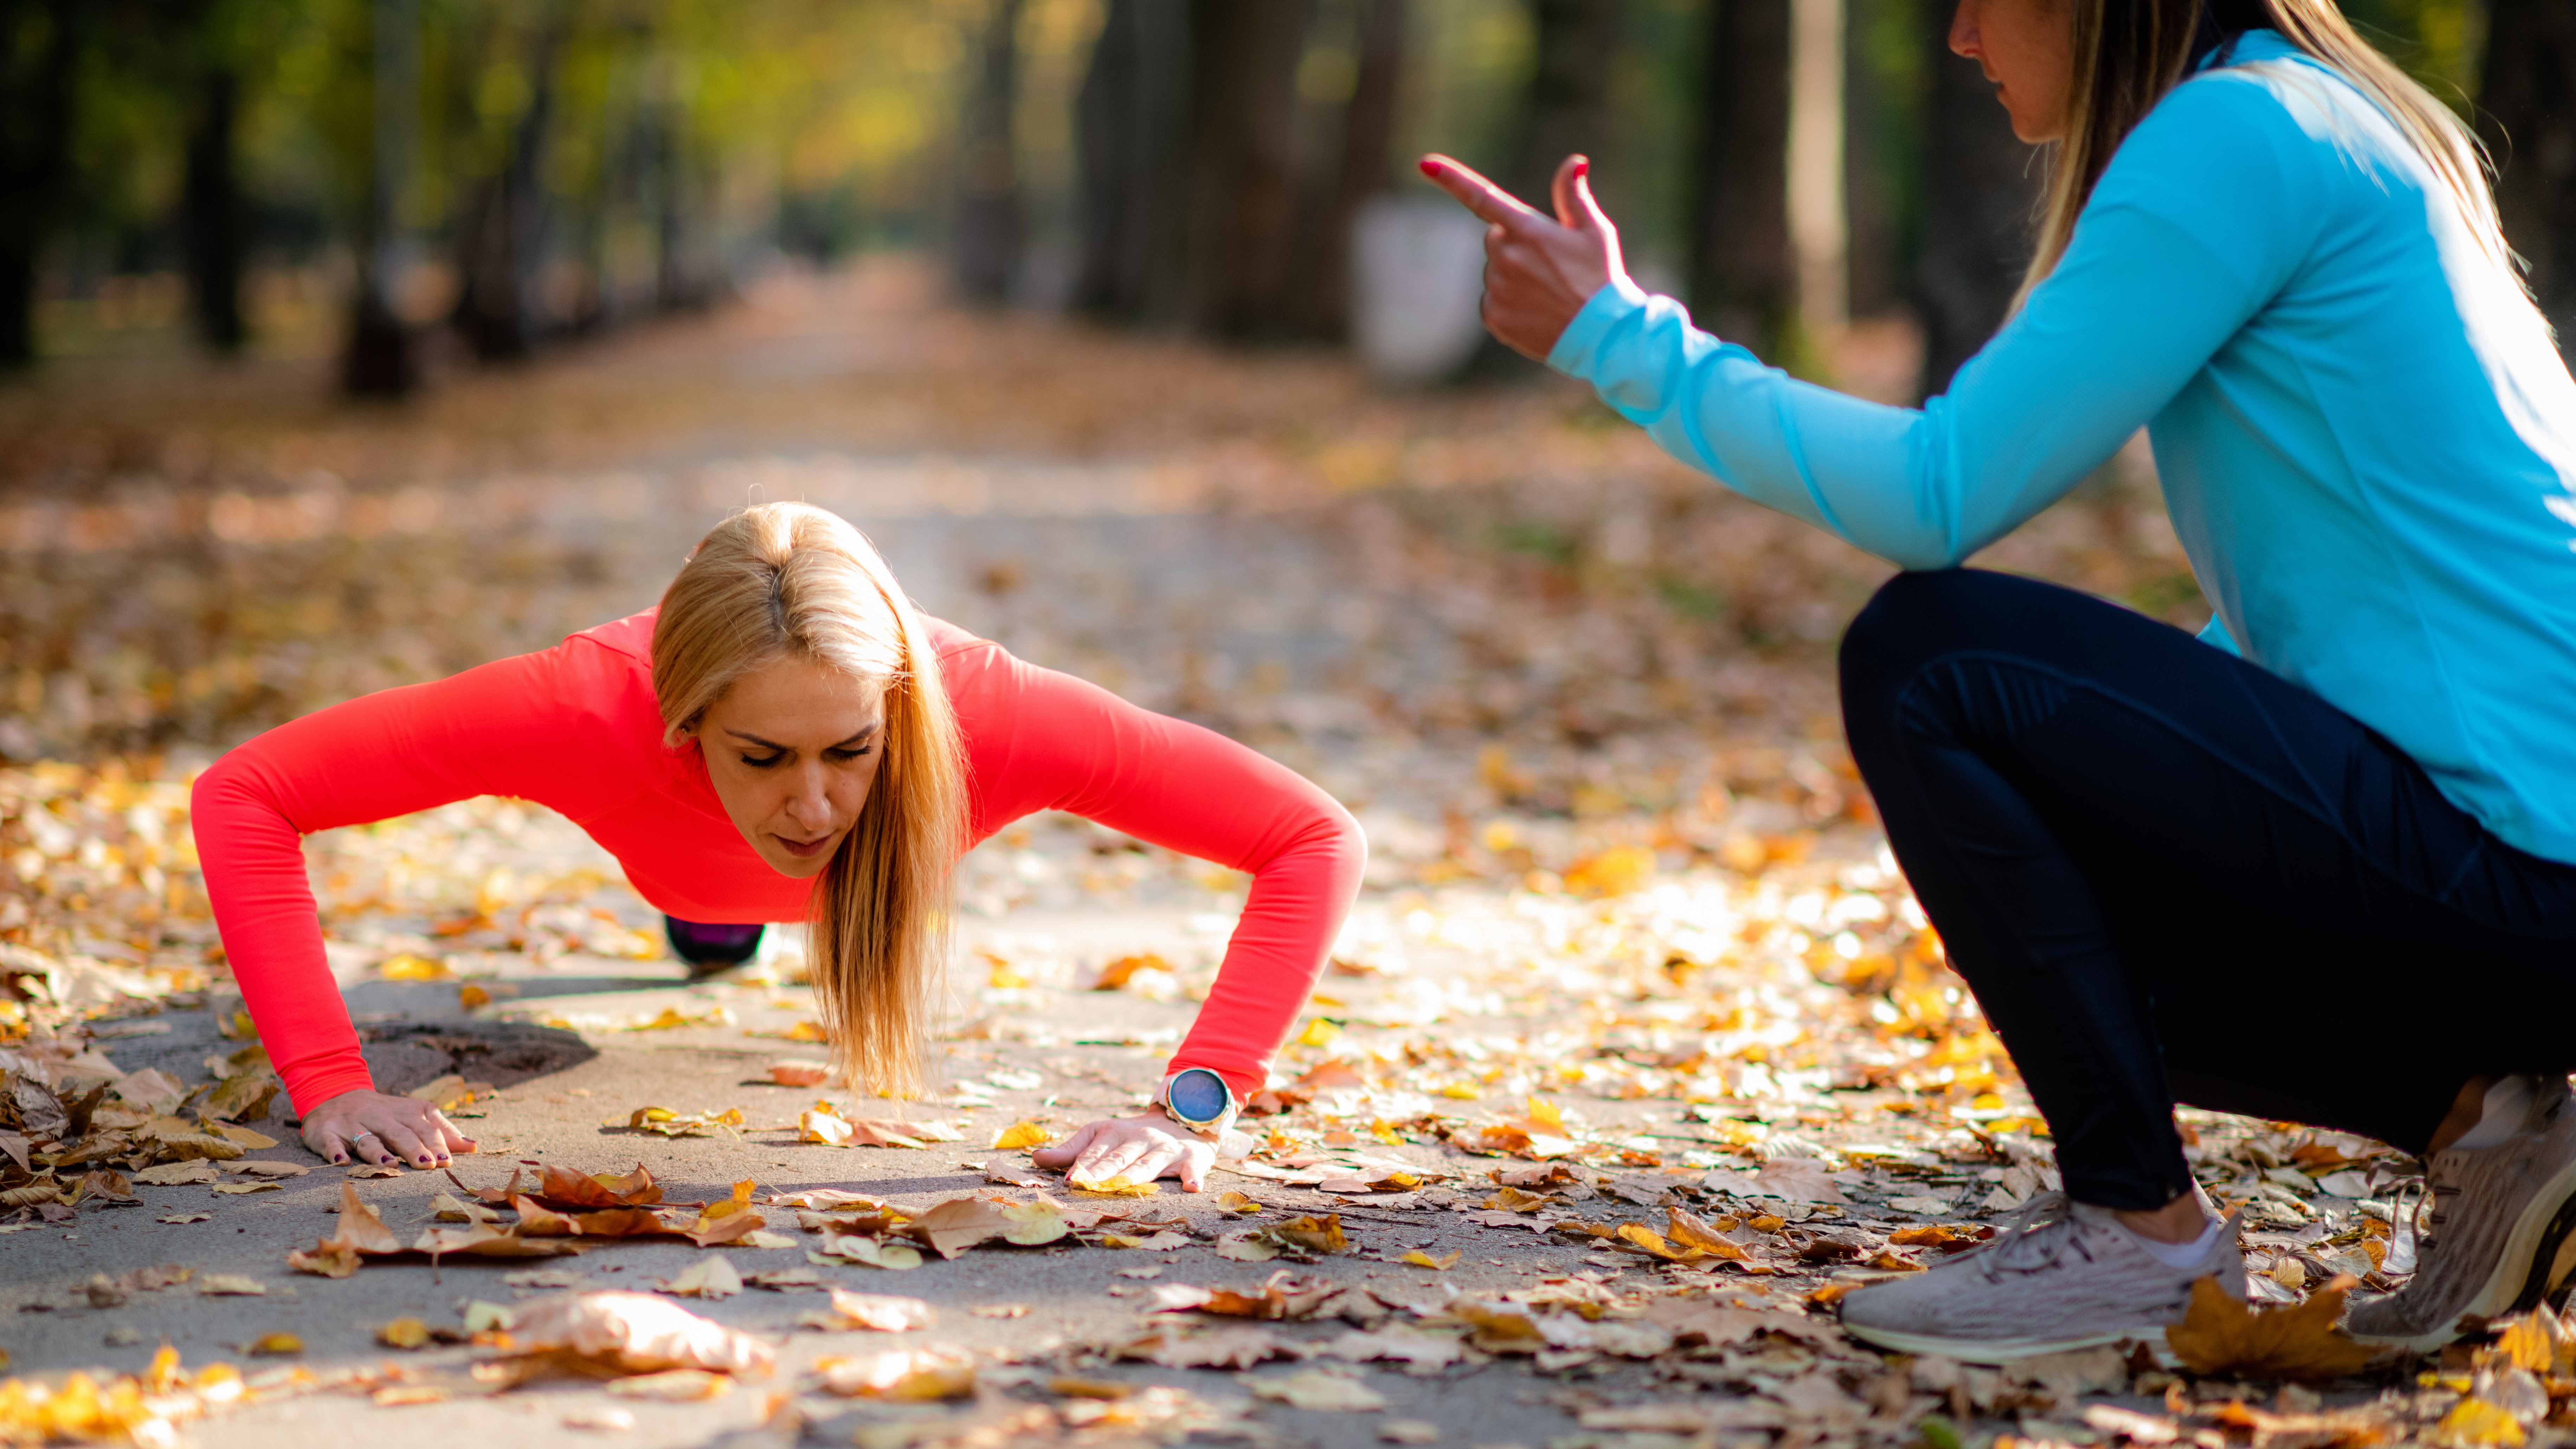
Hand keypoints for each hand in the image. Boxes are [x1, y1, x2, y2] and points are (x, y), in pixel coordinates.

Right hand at [298, 1088, 477, 1168]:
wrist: (336, 1094)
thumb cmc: (384, 1114)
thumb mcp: (413, 1117)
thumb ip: (441, 1131)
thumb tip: (473, 1146)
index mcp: (405, 1112)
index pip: (425, 1128)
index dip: (436, 1144)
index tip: (447, 1161)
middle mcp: (381, 1117)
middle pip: (400, 1133)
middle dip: (414, 1149)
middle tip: (428, 1165)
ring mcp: (353, 1124)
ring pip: (367, 1139)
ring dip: (378, 1152)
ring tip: (390, 1165)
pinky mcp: (326, 1132)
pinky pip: (329, 1142)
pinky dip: (333, 1150)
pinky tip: (339, 1161)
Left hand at [1031, 1113, 1250, 1192]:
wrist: (1183, 1120)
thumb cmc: (1132, 1137)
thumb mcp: (1101, 1135)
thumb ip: (1071, 1149)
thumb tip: (1035, 1158)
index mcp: (1114, 1132)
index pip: (1095, 1152)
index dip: (1082, 1166)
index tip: (1068, 1180)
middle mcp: (1139, 1139)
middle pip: (1118, 1159)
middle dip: (1102, 1173)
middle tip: (1086, 1186)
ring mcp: (1165, 1149)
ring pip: (1148, 1165)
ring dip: (1135, 1176)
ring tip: (1122, 1186)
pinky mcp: (1190, 1158)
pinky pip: (1192, 1169)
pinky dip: (1193, 1178)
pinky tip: (1193, 1188)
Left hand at [1418, 152, 1625, 361]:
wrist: (1602, 334)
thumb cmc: (1600, 277)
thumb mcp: (1594, 231)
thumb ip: (1573, 196)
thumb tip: (1575, 162)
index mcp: (1527, 229)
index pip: (1482, 197)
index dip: (1452, 179)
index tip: (1425, 164)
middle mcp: (1506, 256)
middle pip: (1495, 239)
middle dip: (1515, 245)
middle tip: (1550, 264)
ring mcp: (1497, 288)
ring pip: (1495, 272)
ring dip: (1514, 276)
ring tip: (1547, 291)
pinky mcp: (1493, 317)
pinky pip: (1492, 301)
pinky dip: (1509, 304)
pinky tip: (1535, 310)